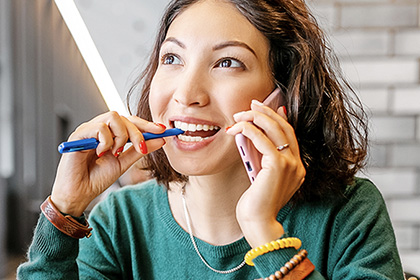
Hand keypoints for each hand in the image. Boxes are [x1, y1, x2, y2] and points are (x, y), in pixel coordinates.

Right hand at [51, 112, 165, 215]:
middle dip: (138, 132)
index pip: (130, 121)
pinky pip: (99, 127)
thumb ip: (140, 150)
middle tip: (142, 148)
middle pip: (124, 117)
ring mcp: (88, 130)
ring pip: (113, 117)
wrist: (78, 194)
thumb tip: (160, 140)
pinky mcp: (78, 135)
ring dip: (121, 136)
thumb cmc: (96, 178)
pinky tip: (101, 154)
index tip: (162, 130)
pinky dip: (106, 141)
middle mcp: (99, 128)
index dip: (147, 124)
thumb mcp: (123, 163)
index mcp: (110, 134)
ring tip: (115, 153)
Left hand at [226, 101, 305, 246]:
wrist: (258, 222)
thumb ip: (263, 159)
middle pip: (284, 127)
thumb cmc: (256, 203)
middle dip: (266, 112)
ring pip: (275, 129)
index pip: (290, 134)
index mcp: (297, 167)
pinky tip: (237, 128)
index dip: (277, 118)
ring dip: (255, 118)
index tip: (265, 108)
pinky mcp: (278, 165)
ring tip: (240, 115)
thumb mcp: (262, 176)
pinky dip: (249, 130)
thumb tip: (254, 137)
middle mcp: (297, 163)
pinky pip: (263, 140)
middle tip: (252, 104)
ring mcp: (290, 164)